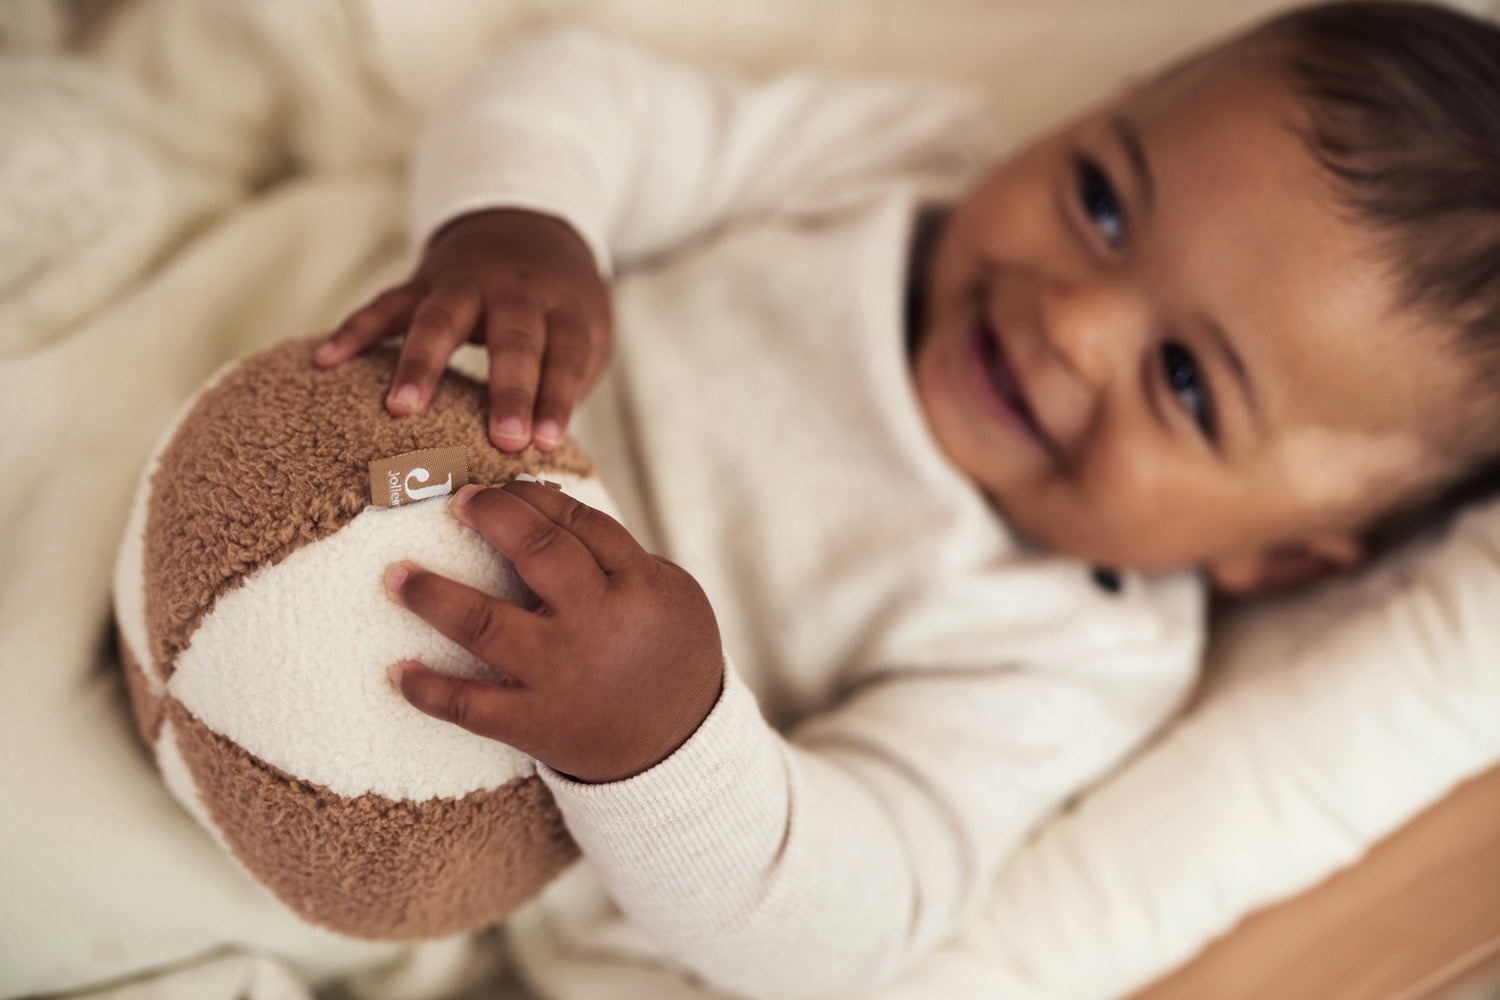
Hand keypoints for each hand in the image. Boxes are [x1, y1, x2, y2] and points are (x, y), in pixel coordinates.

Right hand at [316, 209, 612, 451]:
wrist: (527, 226)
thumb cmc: (560, 305)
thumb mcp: (588, 332)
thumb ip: (569, 383)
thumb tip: (544, 450)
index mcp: (563, 309)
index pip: (566, 355)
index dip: (558, 399)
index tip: (547, 443)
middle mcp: (515, 293)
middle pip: (514, 340)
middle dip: (511, 391)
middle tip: (506, 439)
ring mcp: (465, 285)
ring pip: (441, 319)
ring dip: (422, 363)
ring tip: (400, 409)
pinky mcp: (423, 283)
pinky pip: (385, 305)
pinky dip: (355, 330)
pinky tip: (326, 360)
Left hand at [384, 480, 723, 782]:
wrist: (679, 749)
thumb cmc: (668, 655)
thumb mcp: (668, 592)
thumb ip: (613, 555)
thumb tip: (535, 509)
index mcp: (637, 585)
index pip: (578, 522)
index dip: (532, 497)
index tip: (499, 489)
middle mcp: (598, 624)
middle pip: (537, 552)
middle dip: (492, 517)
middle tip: (457, 504)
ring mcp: (562, 674)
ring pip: (485, 624)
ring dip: (433, 595)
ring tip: (398, 577)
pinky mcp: (536, 723)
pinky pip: (469, 705)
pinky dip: (428, 690)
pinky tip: (399, 671)